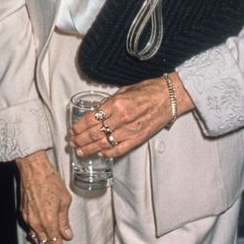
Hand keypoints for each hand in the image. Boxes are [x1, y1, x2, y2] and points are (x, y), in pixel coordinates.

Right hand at [15, 150, 72, 243]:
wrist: (33, 168)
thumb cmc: (50, 180)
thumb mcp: (64, 200)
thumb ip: (64, 220)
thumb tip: (67, 235)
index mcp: (49, 221)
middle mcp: (36, 223)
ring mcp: (28, 219)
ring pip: (36, 239)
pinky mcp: (23, 213)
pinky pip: (31, 230)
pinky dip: (37, 236)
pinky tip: (40, 238)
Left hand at [70, 72, 192, 159]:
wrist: (170, 97)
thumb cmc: (149, 90)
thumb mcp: (125, 90)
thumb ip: (110, 102)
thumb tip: (97, 111)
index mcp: (117, 103)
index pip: (91, 118)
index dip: (79, 126)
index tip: (73, 130)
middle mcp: (122, 118)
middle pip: (95, 133)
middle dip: (81, 140)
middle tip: (73, 143)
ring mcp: (130, 130)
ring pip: (104, 144)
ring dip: (90, 149)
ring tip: (80, 151)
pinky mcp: (138, 138)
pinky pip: (120, 149)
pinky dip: (108, 153)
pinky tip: (100, 154)